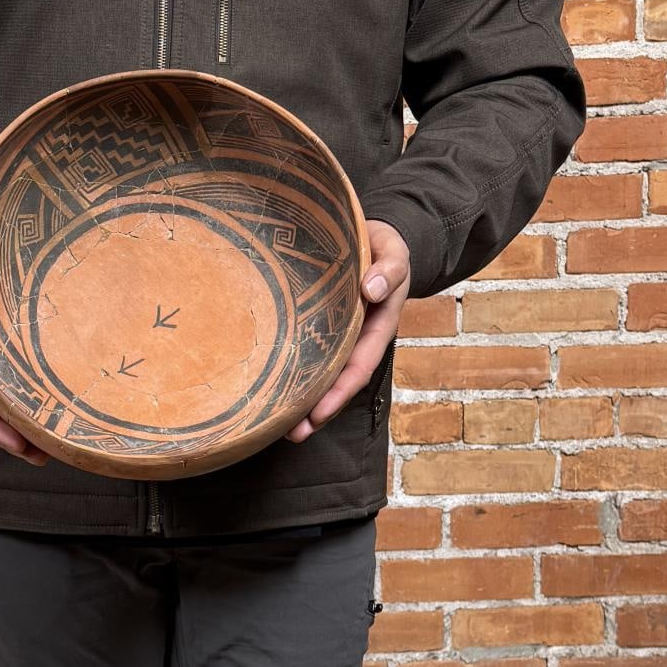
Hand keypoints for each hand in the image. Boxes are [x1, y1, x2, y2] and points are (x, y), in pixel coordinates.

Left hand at [284, 220, 408, 442]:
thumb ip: (390, 268)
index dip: (339, 392)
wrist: (373, 233)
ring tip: (276, 424)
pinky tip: (272, 382)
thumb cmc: (384, 244)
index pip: (358, 366)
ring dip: (303, 398)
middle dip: (317, 409)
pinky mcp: (320, 322)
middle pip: (337, 379)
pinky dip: (294, 368)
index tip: (318, 414)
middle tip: (291, 433)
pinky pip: (308, 349)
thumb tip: (372, 290)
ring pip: (321, 370)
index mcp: (378, 324)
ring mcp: (339, 331)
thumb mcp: (394, 252)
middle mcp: (357, 335)